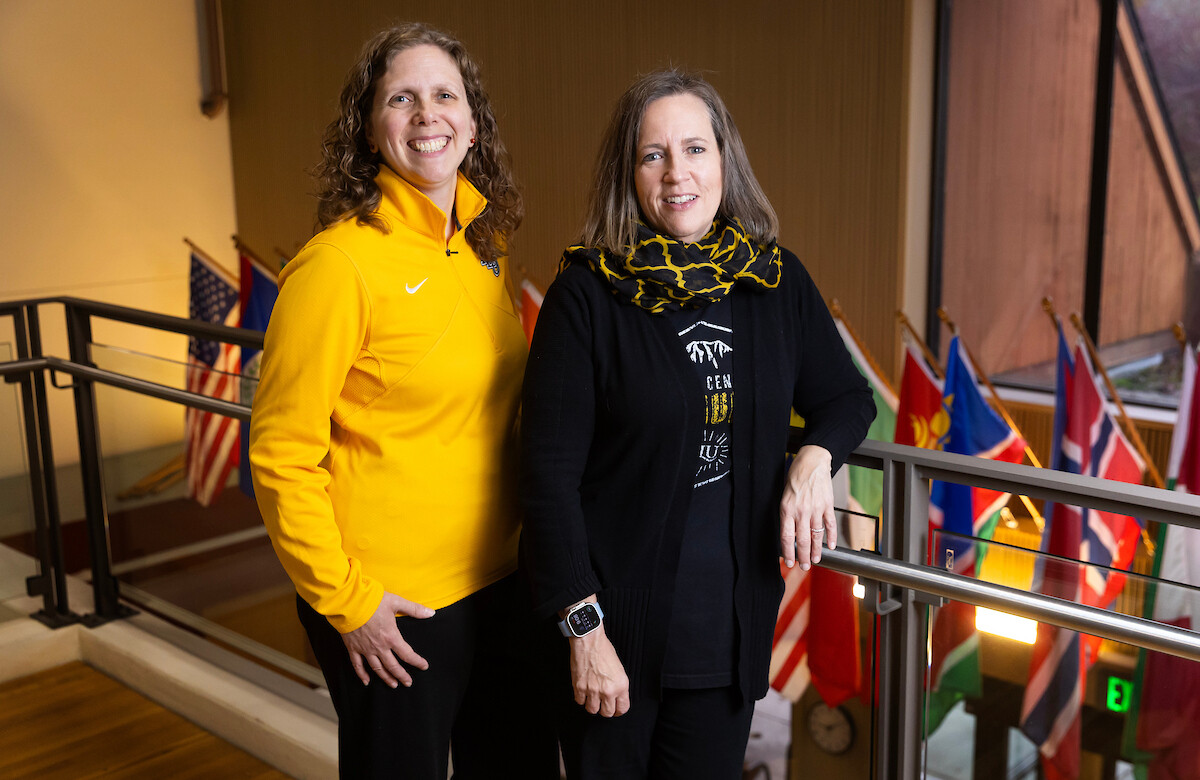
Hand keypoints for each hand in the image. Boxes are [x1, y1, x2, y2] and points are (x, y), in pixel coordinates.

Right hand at [341, 591, 434, 687]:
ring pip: (377, 669)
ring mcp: (365, 649)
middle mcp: (379, 647)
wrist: (348, 602)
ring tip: (393, 685)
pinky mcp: (353, 648)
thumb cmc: (372, 600)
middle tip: (408, 683)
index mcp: (391, 637)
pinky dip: (362, 675)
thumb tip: (431, 613)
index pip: (407, 654)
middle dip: (402, 675)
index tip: (424, 666)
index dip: (417, 661)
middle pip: (393, 666)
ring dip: (386, 678)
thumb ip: (414, 609)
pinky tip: (366, 682)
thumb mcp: (396, 602)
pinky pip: (357, 665)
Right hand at [569, 624, 629, 717]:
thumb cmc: (604, 650)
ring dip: (592, 705)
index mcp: (621, 685)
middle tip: (603, 703)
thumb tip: (615, 697)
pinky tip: (583, 691)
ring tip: (592, 697)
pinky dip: (581, 698)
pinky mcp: (579, 687)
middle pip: (607, 713)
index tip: (615, 709)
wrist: (589, 641)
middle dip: (605, 710)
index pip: (622, 708)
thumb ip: (618, 686)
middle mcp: (608, 690)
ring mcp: (593, 690)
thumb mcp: (619, 669)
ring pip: (592, 710)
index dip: (618, 710)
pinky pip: (580, 701)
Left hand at [779, 445, 836, 569]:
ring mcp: (816, 509)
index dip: (788, 552)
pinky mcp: (827, 505)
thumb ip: (786, 514)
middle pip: (802, 540)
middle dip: (803, 557)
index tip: (789, 562)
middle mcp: (801, 511)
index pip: (786, 537)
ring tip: (816, 560)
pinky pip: (830, 525)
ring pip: (816, 536)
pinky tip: (831, 546)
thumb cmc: (795, 477)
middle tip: (804, 566)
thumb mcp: (783, 495)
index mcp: (787, 509)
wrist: (812, 462)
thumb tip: (789, 534)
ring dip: (816, 551)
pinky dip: (831, 537)